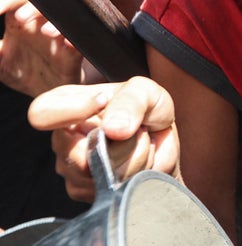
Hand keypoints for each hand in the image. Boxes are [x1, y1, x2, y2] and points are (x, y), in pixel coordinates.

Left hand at [0, 0, 83, 95]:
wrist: (48, 94)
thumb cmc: (24, 73)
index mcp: (20, 24)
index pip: (13, 1)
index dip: (3, 1)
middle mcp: (40, 26)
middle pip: (40, 4)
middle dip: (31, 8)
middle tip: (18, 19)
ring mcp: (58, 38)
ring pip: (63, 20)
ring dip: (55, 23)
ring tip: (47, 32)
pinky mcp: (73, 54)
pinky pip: (78, 43)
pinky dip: (75, 41)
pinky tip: (68, 45)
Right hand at [28, 77, 180, 200]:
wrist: (160, 136)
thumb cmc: (146, 108)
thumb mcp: (145, 91)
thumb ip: (130, 102)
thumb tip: (112, 130)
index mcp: (65, 105)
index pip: (41, 113)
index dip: (71, 111)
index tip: (104, 101)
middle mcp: (62, 139)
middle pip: (81, 159)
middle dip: (126, 145)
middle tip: (141, 129)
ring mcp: (71, 168)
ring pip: (103, 176)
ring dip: (137, 158)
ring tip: (142, 142)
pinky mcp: (86, 191)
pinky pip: (113, 189)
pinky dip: (139, 173)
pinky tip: (140, 159)